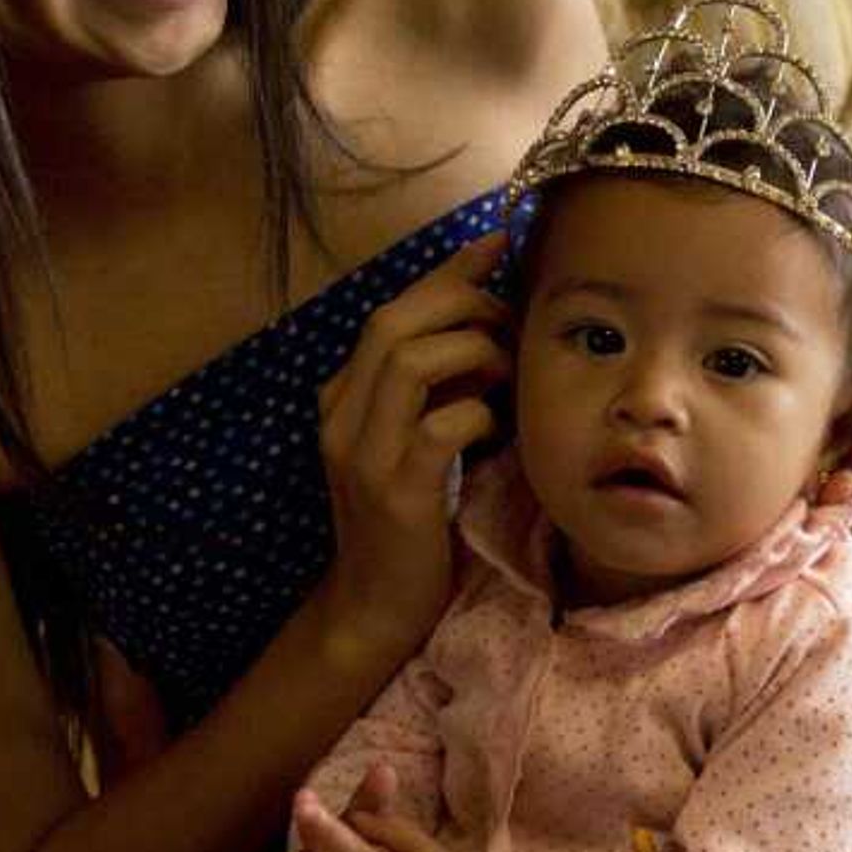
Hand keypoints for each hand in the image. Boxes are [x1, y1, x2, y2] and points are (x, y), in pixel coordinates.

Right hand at [313, 233, 510, 668]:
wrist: (374, 607)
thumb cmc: (410, 523)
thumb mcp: (412, 444)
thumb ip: (434, 391)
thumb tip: (489, 328)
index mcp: (342, 398)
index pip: (391, 312)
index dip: (445, 274)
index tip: (495, 244)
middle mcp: (340, 417)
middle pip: (394, 323)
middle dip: (462, 304)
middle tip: (510, 317)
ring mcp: (362, 455)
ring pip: (411, 363)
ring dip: (472, 354)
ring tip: (504, 371)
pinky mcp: (394, 493)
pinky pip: (441, 427)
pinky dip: (479, 414)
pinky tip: (496, 429)